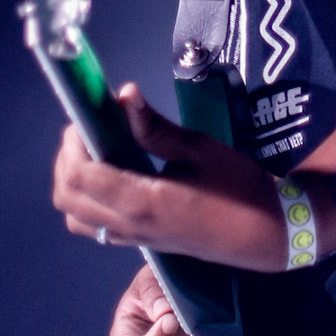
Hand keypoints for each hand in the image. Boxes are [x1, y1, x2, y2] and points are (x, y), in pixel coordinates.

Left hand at [51, 84, 286, 269]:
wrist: (268, 234)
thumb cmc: (239, 188)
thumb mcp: (199, 149)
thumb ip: (155, 127)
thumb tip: (123, 93)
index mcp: (141, 203)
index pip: (79, 176)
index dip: (72, 143)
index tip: (88, 115)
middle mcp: (129, 226)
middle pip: (67, 199)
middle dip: (67, 159)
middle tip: (90, 129)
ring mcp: (134, 239)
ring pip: (77, 217)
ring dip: (75, 182)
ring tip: (99, 149)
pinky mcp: (143, 242)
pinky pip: (97, 226)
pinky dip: (90, 198)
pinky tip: (115, 171)